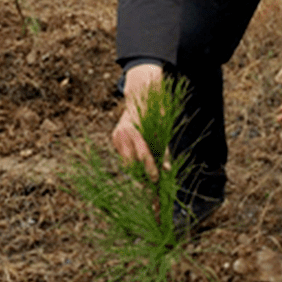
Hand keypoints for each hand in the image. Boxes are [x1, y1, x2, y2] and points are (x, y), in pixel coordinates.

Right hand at [111, 62, 164, 179]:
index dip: (150, 169)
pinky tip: (139, 164)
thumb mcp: (161, 133)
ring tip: (146, 176)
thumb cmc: (153, 116)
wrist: (138, 98)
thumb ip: (164, 151)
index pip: (143, 155)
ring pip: (126, 162)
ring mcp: (116, 137)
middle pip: (131, 163)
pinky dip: (132, 161)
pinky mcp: (114, 139)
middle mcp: (122, 134)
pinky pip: (124, 156)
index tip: (155, 179)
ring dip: (136, 170)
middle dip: (141, 174)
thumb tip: (167, 170)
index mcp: (134, 131)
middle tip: (150, 183)